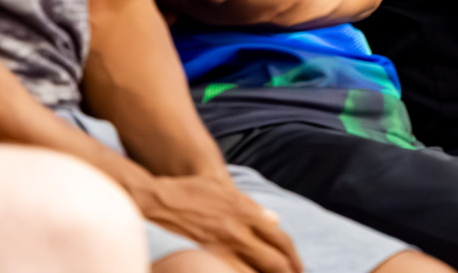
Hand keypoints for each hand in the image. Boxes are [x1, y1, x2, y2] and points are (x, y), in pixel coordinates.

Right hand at [139, 172, 302, 272]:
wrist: (158, 199)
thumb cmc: (192, 191)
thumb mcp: (226, 191)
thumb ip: (253, 208)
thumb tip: (275, 220)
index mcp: (247, 212)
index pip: (281, 239)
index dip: (293, 257)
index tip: (299, 268)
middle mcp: (238, 231)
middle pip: (274, 262)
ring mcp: (220, 247)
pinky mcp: (203, 257)